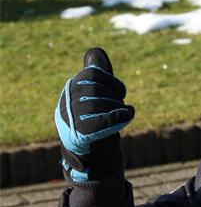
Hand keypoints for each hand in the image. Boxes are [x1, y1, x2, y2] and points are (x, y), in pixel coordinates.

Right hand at [54, 48, 133, 181]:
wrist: (90, 155)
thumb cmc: (95, 120)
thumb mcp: (96, 95)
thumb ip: (98, 74)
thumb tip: (95, 50)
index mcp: (71, 88)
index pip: (94, 74)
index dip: (113, 83)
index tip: (119, 93)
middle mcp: (67, 101)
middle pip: (99, 89)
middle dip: (116, 98)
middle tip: (119, 108)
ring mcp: (72, 117)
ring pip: (105, 104)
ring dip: (119, 110)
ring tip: (119, 118)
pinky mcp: (82, 133)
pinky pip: (107, 118)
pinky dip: (121, 116)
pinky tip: (127, 116)